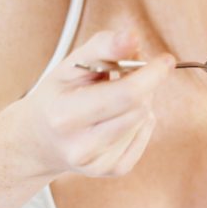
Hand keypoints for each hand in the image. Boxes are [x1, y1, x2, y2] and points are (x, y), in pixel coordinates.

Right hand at [12, 29, 174, 179]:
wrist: (40, 139)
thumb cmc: (59, 95)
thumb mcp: (71, 64)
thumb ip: (103, 47)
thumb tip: (133, 37)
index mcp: (65, 116)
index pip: (126, 95)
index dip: (152, 75)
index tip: (166, 59)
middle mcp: (81, 146)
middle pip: (139, 108)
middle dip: (143, 85)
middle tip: (127, 74)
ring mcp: (98, 164)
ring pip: (144, 120)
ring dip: (139, 102)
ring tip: (114, 98)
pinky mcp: (113, 170)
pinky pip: (144, 136)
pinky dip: (138, 121)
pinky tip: (117, 117)